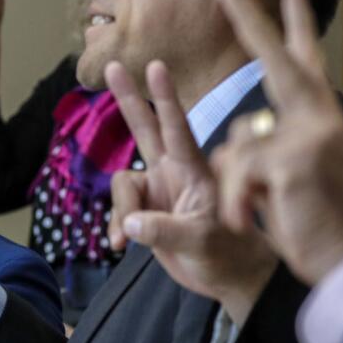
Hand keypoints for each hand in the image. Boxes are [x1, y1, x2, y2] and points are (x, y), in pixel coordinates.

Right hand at [105, 60, 274, 325]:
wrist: (231, 278)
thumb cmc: (229, 254)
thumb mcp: (200, 241)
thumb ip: (163, 230)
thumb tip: (129, 225)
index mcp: (193, 171)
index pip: (176, 128)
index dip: (164, 98)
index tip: (156, 66)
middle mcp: (172, 172)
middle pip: (144, 128)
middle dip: (127, 98)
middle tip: (111, 65)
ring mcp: (157, 190)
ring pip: (122, 184)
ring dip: (120, 211)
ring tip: (127, 240)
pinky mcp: (145, 210)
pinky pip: (118, 211)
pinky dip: (117, 228)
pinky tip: (122, 245)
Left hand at [213, 0, 342, 285]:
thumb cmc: (316, 220)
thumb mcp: (284, 178)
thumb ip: (260, 150)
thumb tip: (233, 141)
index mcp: (318, 122)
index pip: (304, 67)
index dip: (297, 30)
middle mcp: (318, 121)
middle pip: (279, 63)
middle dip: (252, 22)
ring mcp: (308, 139)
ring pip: (239, 144)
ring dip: (235, 187)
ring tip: (253, 214)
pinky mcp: (291, 163)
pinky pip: (236, 172)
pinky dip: (233, 202)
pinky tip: (248, 221)